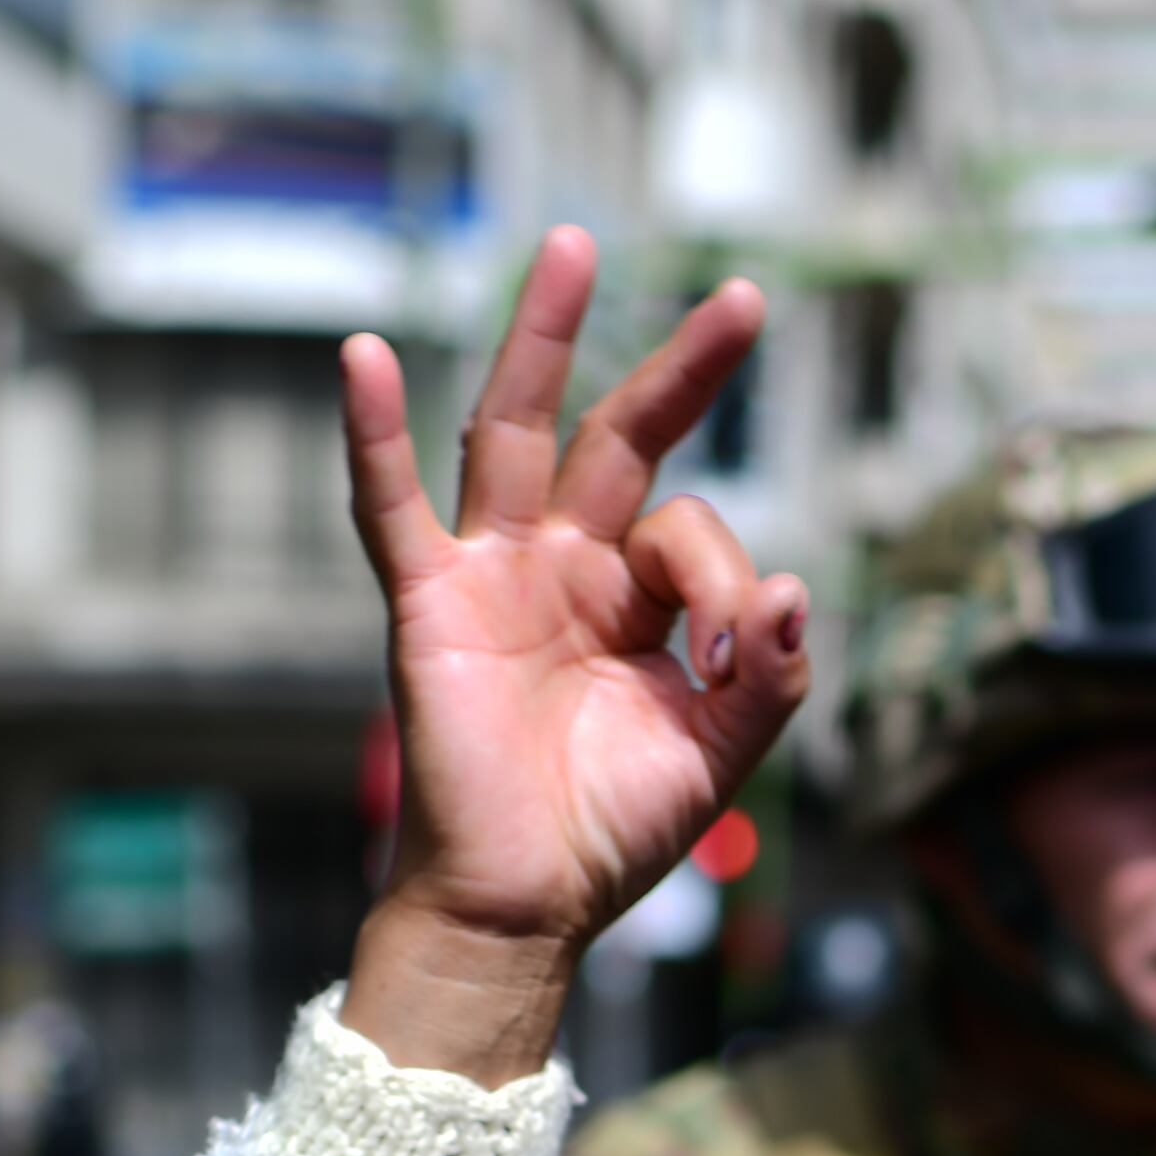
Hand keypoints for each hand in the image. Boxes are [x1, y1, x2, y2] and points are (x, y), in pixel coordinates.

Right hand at [338, 226, 814, 1083]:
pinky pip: (391, 507)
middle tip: (745, 297)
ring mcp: (494, 574)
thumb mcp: (720, 754)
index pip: (696, 533)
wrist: (523, 908)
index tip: (735, 655)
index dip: (729, 580)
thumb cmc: (610, 832)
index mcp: (639, 599)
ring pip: (516, 431)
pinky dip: (371, 433)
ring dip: (544, 338)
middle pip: (623, 436)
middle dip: (682, 370)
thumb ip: (770, 676)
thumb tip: (798, 587)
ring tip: (575, 247)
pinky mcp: (429, 604)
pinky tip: (356, 356)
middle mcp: (568, 566)